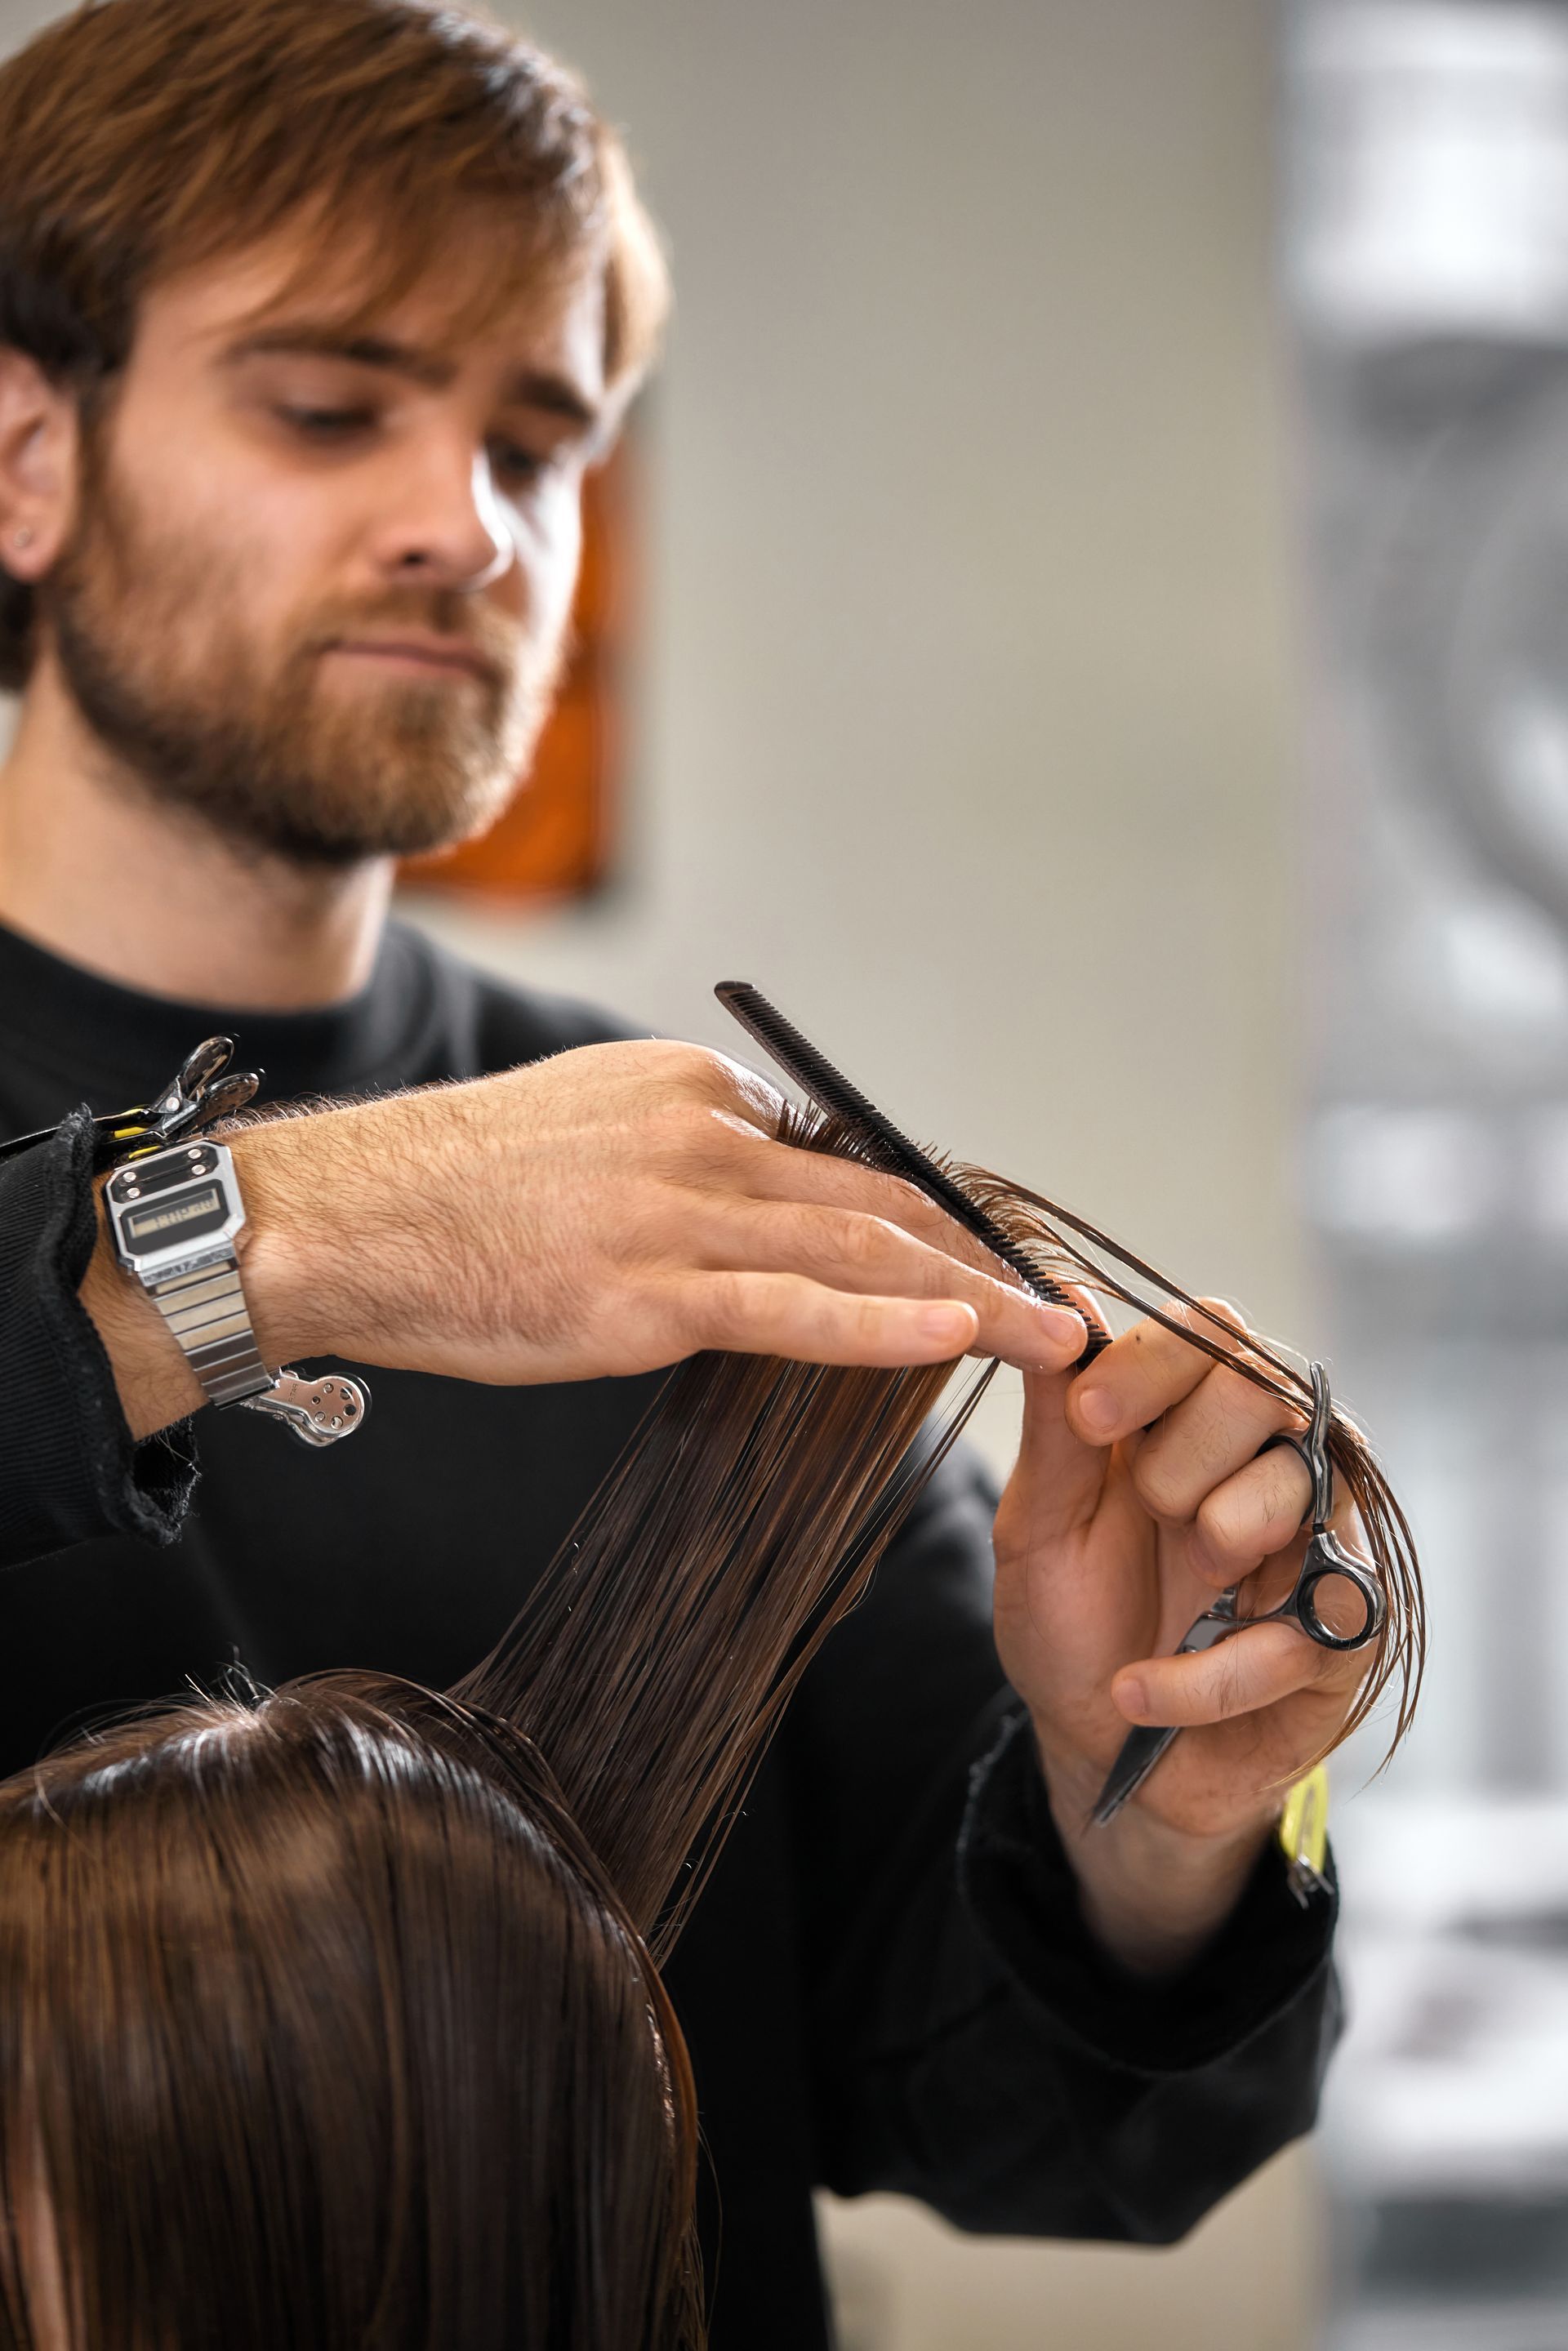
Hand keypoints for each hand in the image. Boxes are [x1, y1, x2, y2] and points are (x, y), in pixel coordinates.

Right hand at [83, 1040, 1085, 1435]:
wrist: (342, 1217)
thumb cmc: (453, 1191)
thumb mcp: (589, 1131)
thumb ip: (684, 1156)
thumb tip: (756, 1206)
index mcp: (697, 1088)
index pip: (846, 1155)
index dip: (933, 1215)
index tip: (994, 1257)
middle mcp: (706, 1134)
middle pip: (883, 1196)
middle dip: (989, 1252)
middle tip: (1070, 1294)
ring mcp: (678, 1211)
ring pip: (861, 1251)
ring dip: (977, 1295)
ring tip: (1059, 1332)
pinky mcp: (646, 1290)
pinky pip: (793, 1307)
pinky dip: (885, 1324)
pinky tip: (956, 1339)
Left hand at [991, 1302, 1373, 1974]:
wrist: (1101, 1756)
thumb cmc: (1075, 1625)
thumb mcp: (1040, 1528)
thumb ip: (1056, 1427)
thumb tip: (1062, 1300)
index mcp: (1190, 1417)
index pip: (1210, 1332)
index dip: (1151, 1363)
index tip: (1088, 1419)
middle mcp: (1269, 1459)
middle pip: (1263, 1386)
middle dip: (1182, 1451)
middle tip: (1146, 1509)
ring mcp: (1317, 1541)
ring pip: (1300, 1483)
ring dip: (1218, 1532)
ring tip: (1179, 1584)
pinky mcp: (1345, 1634)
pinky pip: (1297, 1626)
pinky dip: (1203, 1673)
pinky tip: (1139, 1692)